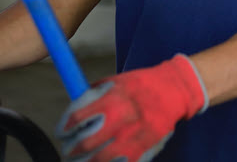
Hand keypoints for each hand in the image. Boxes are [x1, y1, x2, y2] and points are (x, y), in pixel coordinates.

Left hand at [56, 54, 206, 161]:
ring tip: (81, 161)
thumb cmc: (141, 85)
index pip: (78, 117)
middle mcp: (123, 118)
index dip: (65, 127)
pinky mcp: (146, 148)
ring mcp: (134, 136)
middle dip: (71, 150)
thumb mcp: (115, 82)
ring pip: (102, 159)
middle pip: (86, 143)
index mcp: (113, 98)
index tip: (62, 132)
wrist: (174, 91)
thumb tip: (73, 111)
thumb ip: (94, 96)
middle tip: (68, 151)